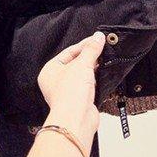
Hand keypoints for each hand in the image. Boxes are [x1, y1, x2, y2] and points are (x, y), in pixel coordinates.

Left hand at [37, 31, 105, 153]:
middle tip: (103, 47)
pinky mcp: (79, 100)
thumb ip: (91, 49)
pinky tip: (105, 73)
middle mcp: (56, 80)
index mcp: (50, 70)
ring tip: (106, 58)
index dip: (84, 45)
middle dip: (90, 56)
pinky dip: (96, 79)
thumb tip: (98, 36)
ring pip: (83, 74)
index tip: (97, 39)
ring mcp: (68, 91)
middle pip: (75, 62)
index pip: (69, 52)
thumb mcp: (82, 64)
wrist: (76, 120)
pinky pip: (88, 85)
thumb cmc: (71, 92)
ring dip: (94, 68)